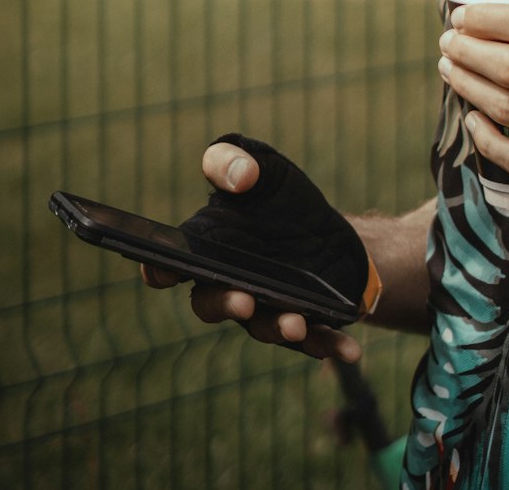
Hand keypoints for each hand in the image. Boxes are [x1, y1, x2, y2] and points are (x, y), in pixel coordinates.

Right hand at [141, 137, 369, 360]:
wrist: (326, 231)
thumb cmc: (281, 199)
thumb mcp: (263, 167)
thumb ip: (235, 160)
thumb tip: (240, 176)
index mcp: (207, 250)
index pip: (170, 264)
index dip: (159, 269)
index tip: (160, 272)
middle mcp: (229, 286)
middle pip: (211, 304)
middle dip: (225, 304)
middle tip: (243, 300)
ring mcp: (265, 309)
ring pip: (261, 327)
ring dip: (277, 328)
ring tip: (296, 324)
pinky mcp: (302, 322)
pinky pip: (312, 340)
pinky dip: (328, 345)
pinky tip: (349, 350)